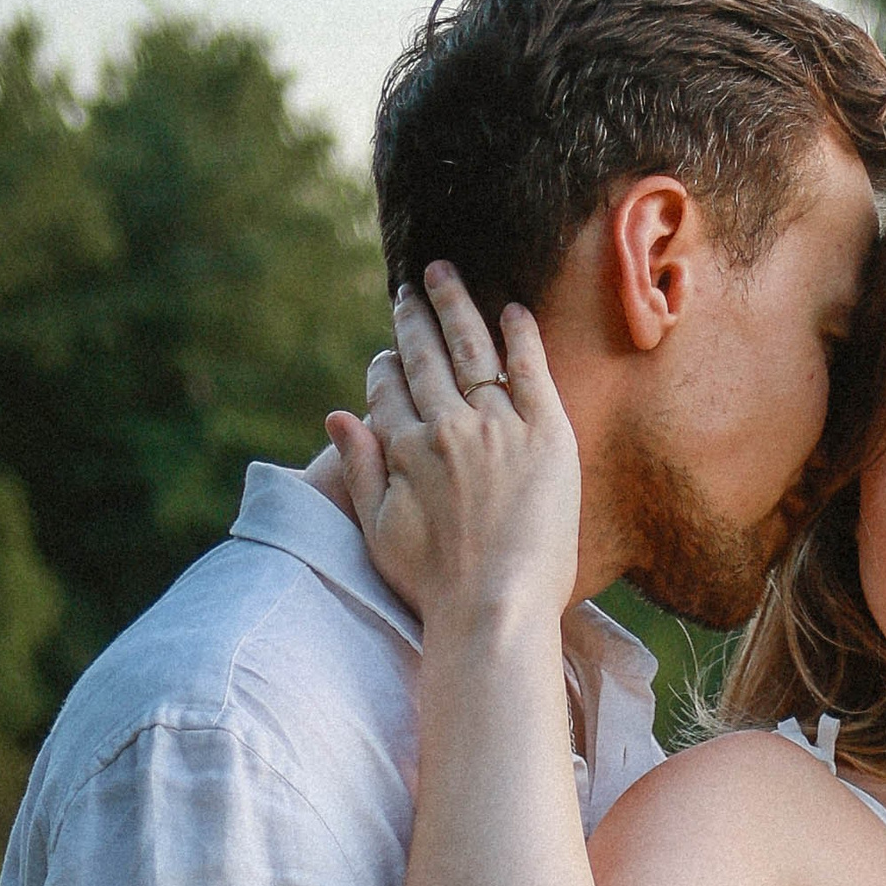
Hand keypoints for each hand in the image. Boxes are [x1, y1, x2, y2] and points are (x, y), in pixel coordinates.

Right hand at [324, 263, 579, 628]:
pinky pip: (530, 369)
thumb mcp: (379, 531)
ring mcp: (498, 427)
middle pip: (426, 359)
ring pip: (472, 350)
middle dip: (415, 319)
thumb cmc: (436, 587)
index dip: (385, 369)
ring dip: (456, 307)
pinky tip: (512, 310)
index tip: (387, 355)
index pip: (388, 391)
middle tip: (410, 290)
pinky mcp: (547, 435)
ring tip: (446, 275)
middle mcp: (447, 428)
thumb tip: (337, 415)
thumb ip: (359, 470)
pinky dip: (519, 335)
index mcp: (405, 450)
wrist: (498, 609)